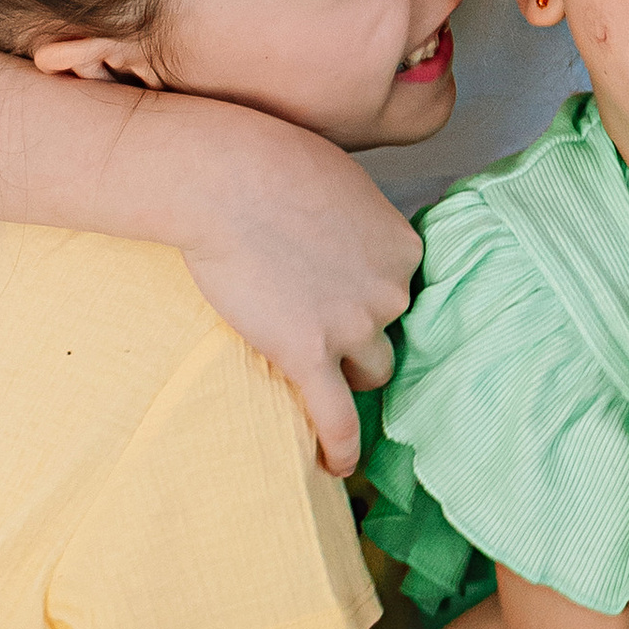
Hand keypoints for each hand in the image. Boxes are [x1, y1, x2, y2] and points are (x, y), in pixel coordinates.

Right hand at [147, 99, 418, 472]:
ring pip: (369, 374)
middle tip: (315, 316)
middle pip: (389, 333)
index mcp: (404, 247)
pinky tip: (333, 466)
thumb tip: (342, 239)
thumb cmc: (269, 162)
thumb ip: (355, 222)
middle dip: (360, 331)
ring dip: (347, 373)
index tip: (338, 288)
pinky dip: (340, 448)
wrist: (225, 178)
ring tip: (314, 370)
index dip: (367, 291)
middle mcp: (391, 291)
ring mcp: (353, 327)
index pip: (399, 288)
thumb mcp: (339, 181)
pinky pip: (338, 419)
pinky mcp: (309, 355)